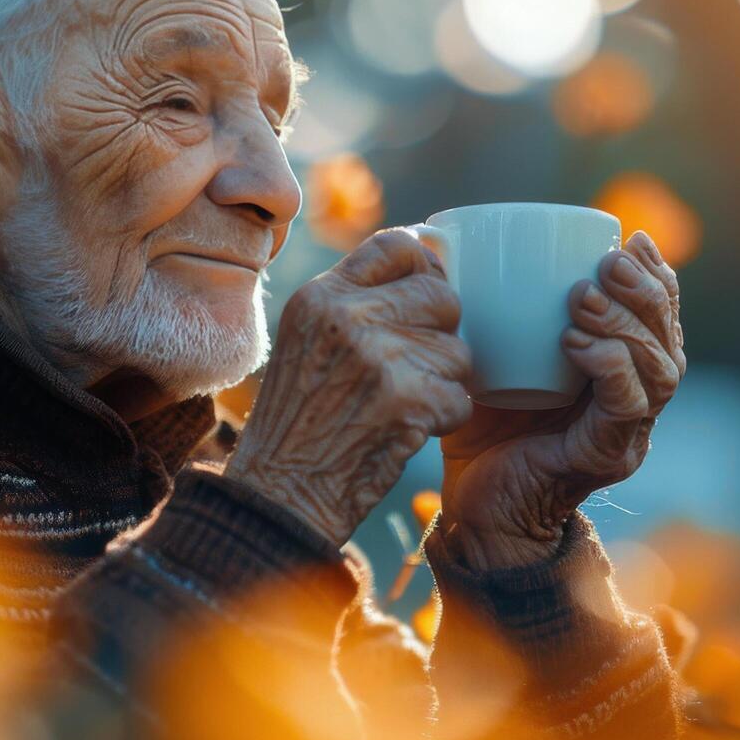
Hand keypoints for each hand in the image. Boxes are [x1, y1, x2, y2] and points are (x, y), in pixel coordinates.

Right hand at [226, 230, 472, 544]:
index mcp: (320, 297)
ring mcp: (377, 357)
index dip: (425, 265)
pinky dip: (444, 419)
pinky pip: (460, 397)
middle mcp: (346, 317)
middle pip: (440, 296)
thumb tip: (420, 266)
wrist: (279, 494)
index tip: (429, 288)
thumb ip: (349, 305)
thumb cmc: (296, 422)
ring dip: (443, 383)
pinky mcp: (405, 400)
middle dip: (442, 333)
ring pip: (457, 351)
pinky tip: (406, 431)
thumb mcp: (303, 341)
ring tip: (400, 406)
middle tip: (417, 367)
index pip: (395, 245)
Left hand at [437, 231, 683, 570]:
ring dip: (627, 324)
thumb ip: (494, 309)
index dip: (656, 275)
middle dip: (645, 291)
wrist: (473, 509)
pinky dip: (609, 368)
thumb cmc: (481, 427)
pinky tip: (578, 344)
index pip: (659, 317)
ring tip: (585, 297)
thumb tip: (446, 242)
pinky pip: (626, 407)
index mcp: (620, 371)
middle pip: (668, 337)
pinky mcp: (605, 457)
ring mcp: (627, 432)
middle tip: (607, 262)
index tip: (630, 239)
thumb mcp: (492, 356)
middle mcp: (635, 401)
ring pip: (659, 369)